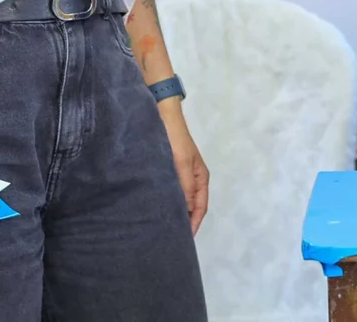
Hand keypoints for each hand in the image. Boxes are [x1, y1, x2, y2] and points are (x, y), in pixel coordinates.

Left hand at [158, 99, 209, 234]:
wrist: (162, 117)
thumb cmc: (175, 140)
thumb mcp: (182, 163)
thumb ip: (185, 187)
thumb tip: (187, 211)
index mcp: (200, 177)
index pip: (201, 207)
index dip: (194, 224)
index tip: (185, 239)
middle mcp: (191, 179)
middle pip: (191, 206)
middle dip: (185, 222)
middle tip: (171, 238)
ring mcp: (179, 175)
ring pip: (180, 200)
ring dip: (175, 213)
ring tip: (162, 227)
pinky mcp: (167, 171)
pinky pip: (169, 191)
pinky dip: (166, 202)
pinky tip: (155, 209)